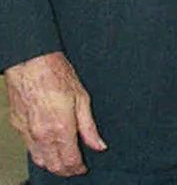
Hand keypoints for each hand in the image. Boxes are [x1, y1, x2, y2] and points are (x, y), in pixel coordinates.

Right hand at [5, 51, 106, 175]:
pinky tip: (48, 148)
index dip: (78, 168)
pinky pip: (29, 149)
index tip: (84, 168)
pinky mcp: (18, 128)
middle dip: (66, 170)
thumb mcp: (82, 98)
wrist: (31, 64)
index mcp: (61, 128)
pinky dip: (40, 154)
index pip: (70, 161)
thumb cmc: (57, 75)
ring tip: (63, 161)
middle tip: (75, 167)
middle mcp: (42, 135)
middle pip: (54, 166)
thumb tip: (99, 145)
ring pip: (40, 161)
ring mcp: (28, 133)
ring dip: (52, 165)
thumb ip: (89, 126)